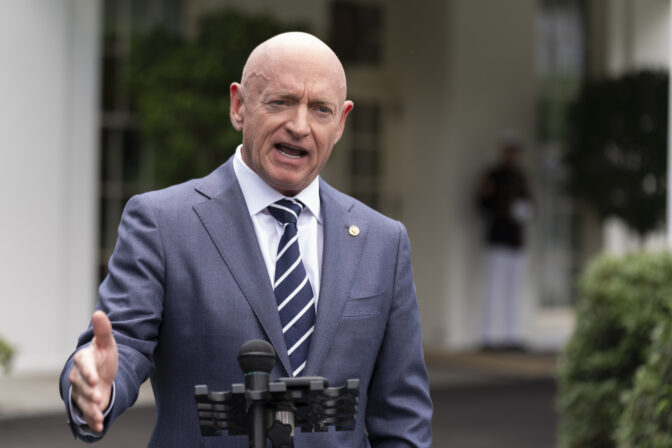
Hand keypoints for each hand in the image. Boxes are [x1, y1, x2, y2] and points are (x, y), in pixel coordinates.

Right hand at [69, 310, 117, 432]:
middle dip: (90, 392)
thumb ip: (103, 330)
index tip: (96, 379)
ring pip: (82, 401)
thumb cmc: (103, 356)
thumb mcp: (107, 343)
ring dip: (90, 409)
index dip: (89, 373)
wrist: (102, 372)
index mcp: (83, 360)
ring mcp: (80, 391)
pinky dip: (92, 420)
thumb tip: (99, 313)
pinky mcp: (84, 403)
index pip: (83, 366)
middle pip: (81, 386)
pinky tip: (99, 427)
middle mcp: (78, 377)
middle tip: (99, 397)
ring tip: (99, 414)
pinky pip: (86, 413)